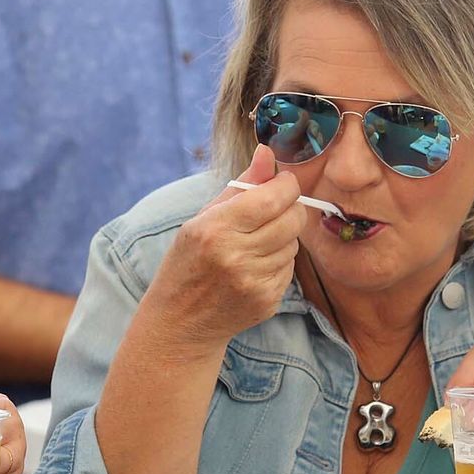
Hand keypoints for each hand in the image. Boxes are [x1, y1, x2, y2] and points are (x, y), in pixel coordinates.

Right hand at [140, 145, 308, 348]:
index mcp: (215, 228)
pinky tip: (254, 267)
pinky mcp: (266, 301)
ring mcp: (253, 281)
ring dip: (282, 237)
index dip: (286, 184)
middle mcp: (235, 255)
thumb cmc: (189, 261)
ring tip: (255, 243)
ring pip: (293, 243)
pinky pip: (290, 269)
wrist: (180, 321)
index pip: (272, 197)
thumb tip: (267, 152)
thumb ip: (241, 185)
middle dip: (290, 208)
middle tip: (275, 209)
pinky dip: (278, 262)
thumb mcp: (203, 218)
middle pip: (292, 218)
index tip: (282, 182)